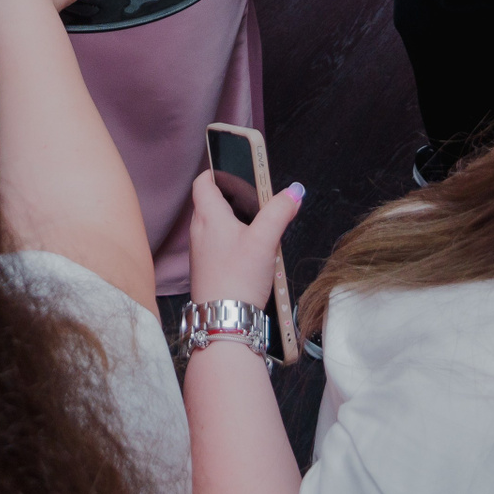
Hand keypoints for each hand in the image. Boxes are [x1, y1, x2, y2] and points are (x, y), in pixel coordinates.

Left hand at [188, 170, 302, 306]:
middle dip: (232, 197)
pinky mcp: (207, 268)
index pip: (203, 182)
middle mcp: (198, 230)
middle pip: (210, 202)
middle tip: (256, 199)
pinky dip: (232, 240)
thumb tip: (294, 191)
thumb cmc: (238, 278)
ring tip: (258, 225)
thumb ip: (279, 211)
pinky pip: (217, 244)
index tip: (238, 173)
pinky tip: (251, 252)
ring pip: (215, 225)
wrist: (224, 320)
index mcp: (208, 215)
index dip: (217, 173)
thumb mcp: (264, 240)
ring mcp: (200, 251)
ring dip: (234, 220)